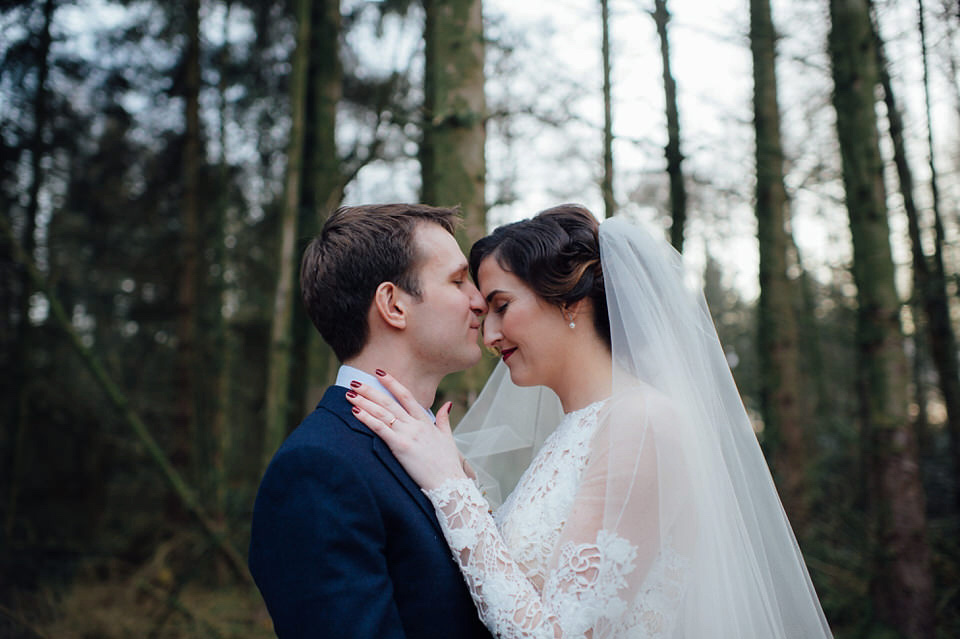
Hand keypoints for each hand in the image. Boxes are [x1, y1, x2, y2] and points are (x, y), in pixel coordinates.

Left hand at [345, 371, 467, 490]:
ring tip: (350, 394)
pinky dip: (367, 418)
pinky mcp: (400, 447)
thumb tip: (447, 404)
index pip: (406, 395)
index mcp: (425, 421)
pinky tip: (355, 411)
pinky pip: (380, 429)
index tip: (379, 372)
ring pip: (382, 413)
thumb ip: (444, 419)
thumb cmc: (448, 463)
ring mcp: (408, 434)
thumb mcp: (448, 437)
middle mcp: (415, 425)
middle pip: (389, 402)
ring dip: (364, 402)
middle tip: (354, 381)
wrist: (449, 483)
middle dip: (370, 390)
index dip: (391, 382)